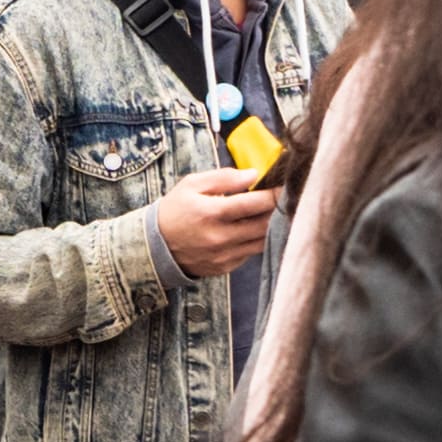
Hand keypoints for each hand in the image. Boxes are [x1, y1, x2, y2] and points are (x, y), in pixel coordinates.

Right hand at [153, 167, 276, 280]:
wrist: (155, 246)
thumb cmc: (176, 209)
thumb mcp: (192, 185)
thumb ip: (224, 178)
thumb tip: (253, 175)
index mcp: (211, 212)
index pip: (255, 203)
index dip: (275, 194)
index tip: (285, 186)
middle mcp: (219, 237)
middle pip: (264, 223)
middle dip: (278, 209)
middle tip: (286, 198)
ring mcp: (223, 255)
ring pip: (262, 241)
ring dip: (272, 226)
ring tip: (275, 213)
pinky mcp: (225, 267)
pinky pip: (251, 253)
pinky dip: (257, 240)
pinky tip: (256, 228)